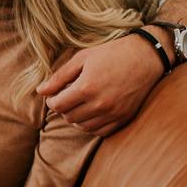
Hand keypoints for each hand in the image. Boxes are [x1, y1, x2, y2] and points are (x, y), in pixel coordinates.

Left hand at [36, 32, 164, 135]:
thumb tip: (40, 91)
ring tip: (79, 104)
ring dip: (76, 118)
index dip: (52, 101)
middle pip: (69, 117)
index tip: (55, 95)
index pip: (58, 106)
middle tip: (67, 97)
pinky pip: (100, 131)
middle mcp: (100, 104)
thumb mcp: (82, 59)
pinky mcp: (124, 118)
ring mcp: (113, 113)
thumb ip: (59, 76)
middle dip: (63, 108)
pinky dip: (91, 125)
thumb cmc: (112, 54)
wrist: (146, 57)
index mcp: (87, 87)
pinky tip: (91, 112)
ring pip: (83, 126)